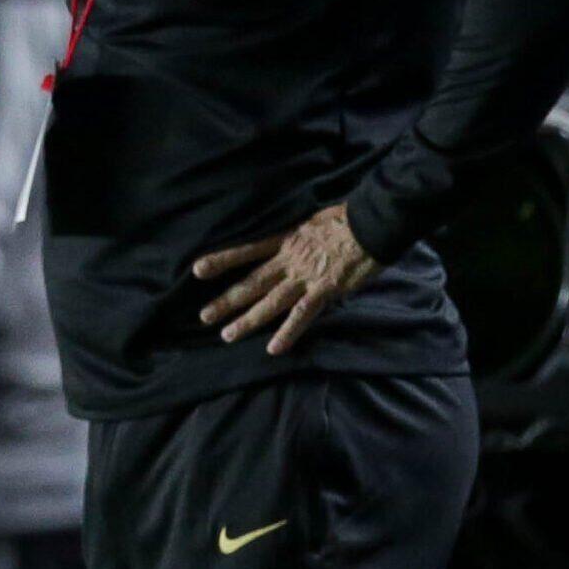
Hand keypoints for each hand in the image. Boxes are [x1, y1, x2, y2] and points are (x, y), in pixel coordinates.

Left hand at [194, 203, 379, 355]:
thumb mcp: (313, 220)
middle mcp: (289, 260)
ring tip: (227, 335)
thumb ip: (298, 236)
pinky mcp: (325, 290)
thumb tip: (291, 244)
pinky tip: (273, 349)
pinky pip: (302, 315)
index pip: (246, 251)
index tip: (196, 270)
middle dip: (227, 300)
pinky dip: (288, 332)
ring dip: (248, 320)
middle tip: (203, 316)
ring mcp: (305, 277)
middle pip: (251, 282)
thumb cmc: (348, 219)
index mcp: (285, 240)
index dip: (222, 260)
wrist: (372, 222)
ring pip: (270, 302)